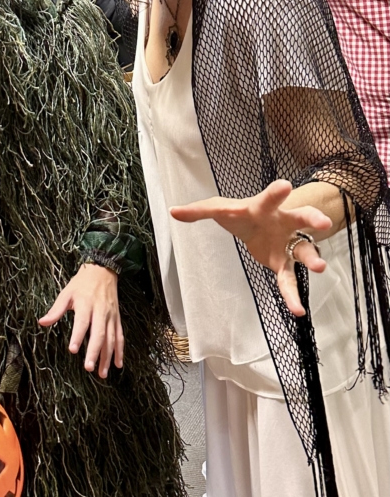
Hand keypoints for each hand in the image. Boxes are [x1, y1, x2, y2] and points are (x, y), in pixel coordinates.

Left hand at [39, 263, 123, 378]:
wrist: (103, 271)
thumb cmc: (81, 284)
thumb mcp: (66, 293)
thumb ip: (56, 310)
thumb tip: (42, 322)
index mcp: (86, 304)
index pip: (82, 322)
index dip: (78, 336)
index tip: (73, 350)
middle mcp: (101, 311)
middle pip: (99, 334)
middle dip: (94, 352)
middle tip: (89, 367)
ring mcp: (111, 316)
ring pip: (111, 339)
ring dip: (107, 357)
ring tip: (101, 373)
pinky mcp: (117, 319)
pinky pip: (120, 337)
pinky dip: (120, 351)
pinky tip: (118, 364)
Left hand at [170, 179, 331, 316]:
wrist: (260, 225)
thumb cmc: (242, 214)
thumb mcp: (219, 210)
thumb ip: (198, 211)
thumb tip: (173, 211)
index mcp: (264, 207)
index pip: (270, 198)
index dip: (276, 192)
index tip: (285, 185)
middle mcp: (283, 222)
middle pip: (301, 218)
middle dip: (312, 218)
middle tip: (323, 222)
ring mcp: (288, 243)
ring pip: (304, 249)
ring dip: (312, 258)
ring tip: (320, 268)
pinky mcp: (284, 264)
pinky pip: (290, 280)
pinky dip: (292, 295)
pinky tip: (298, 311)